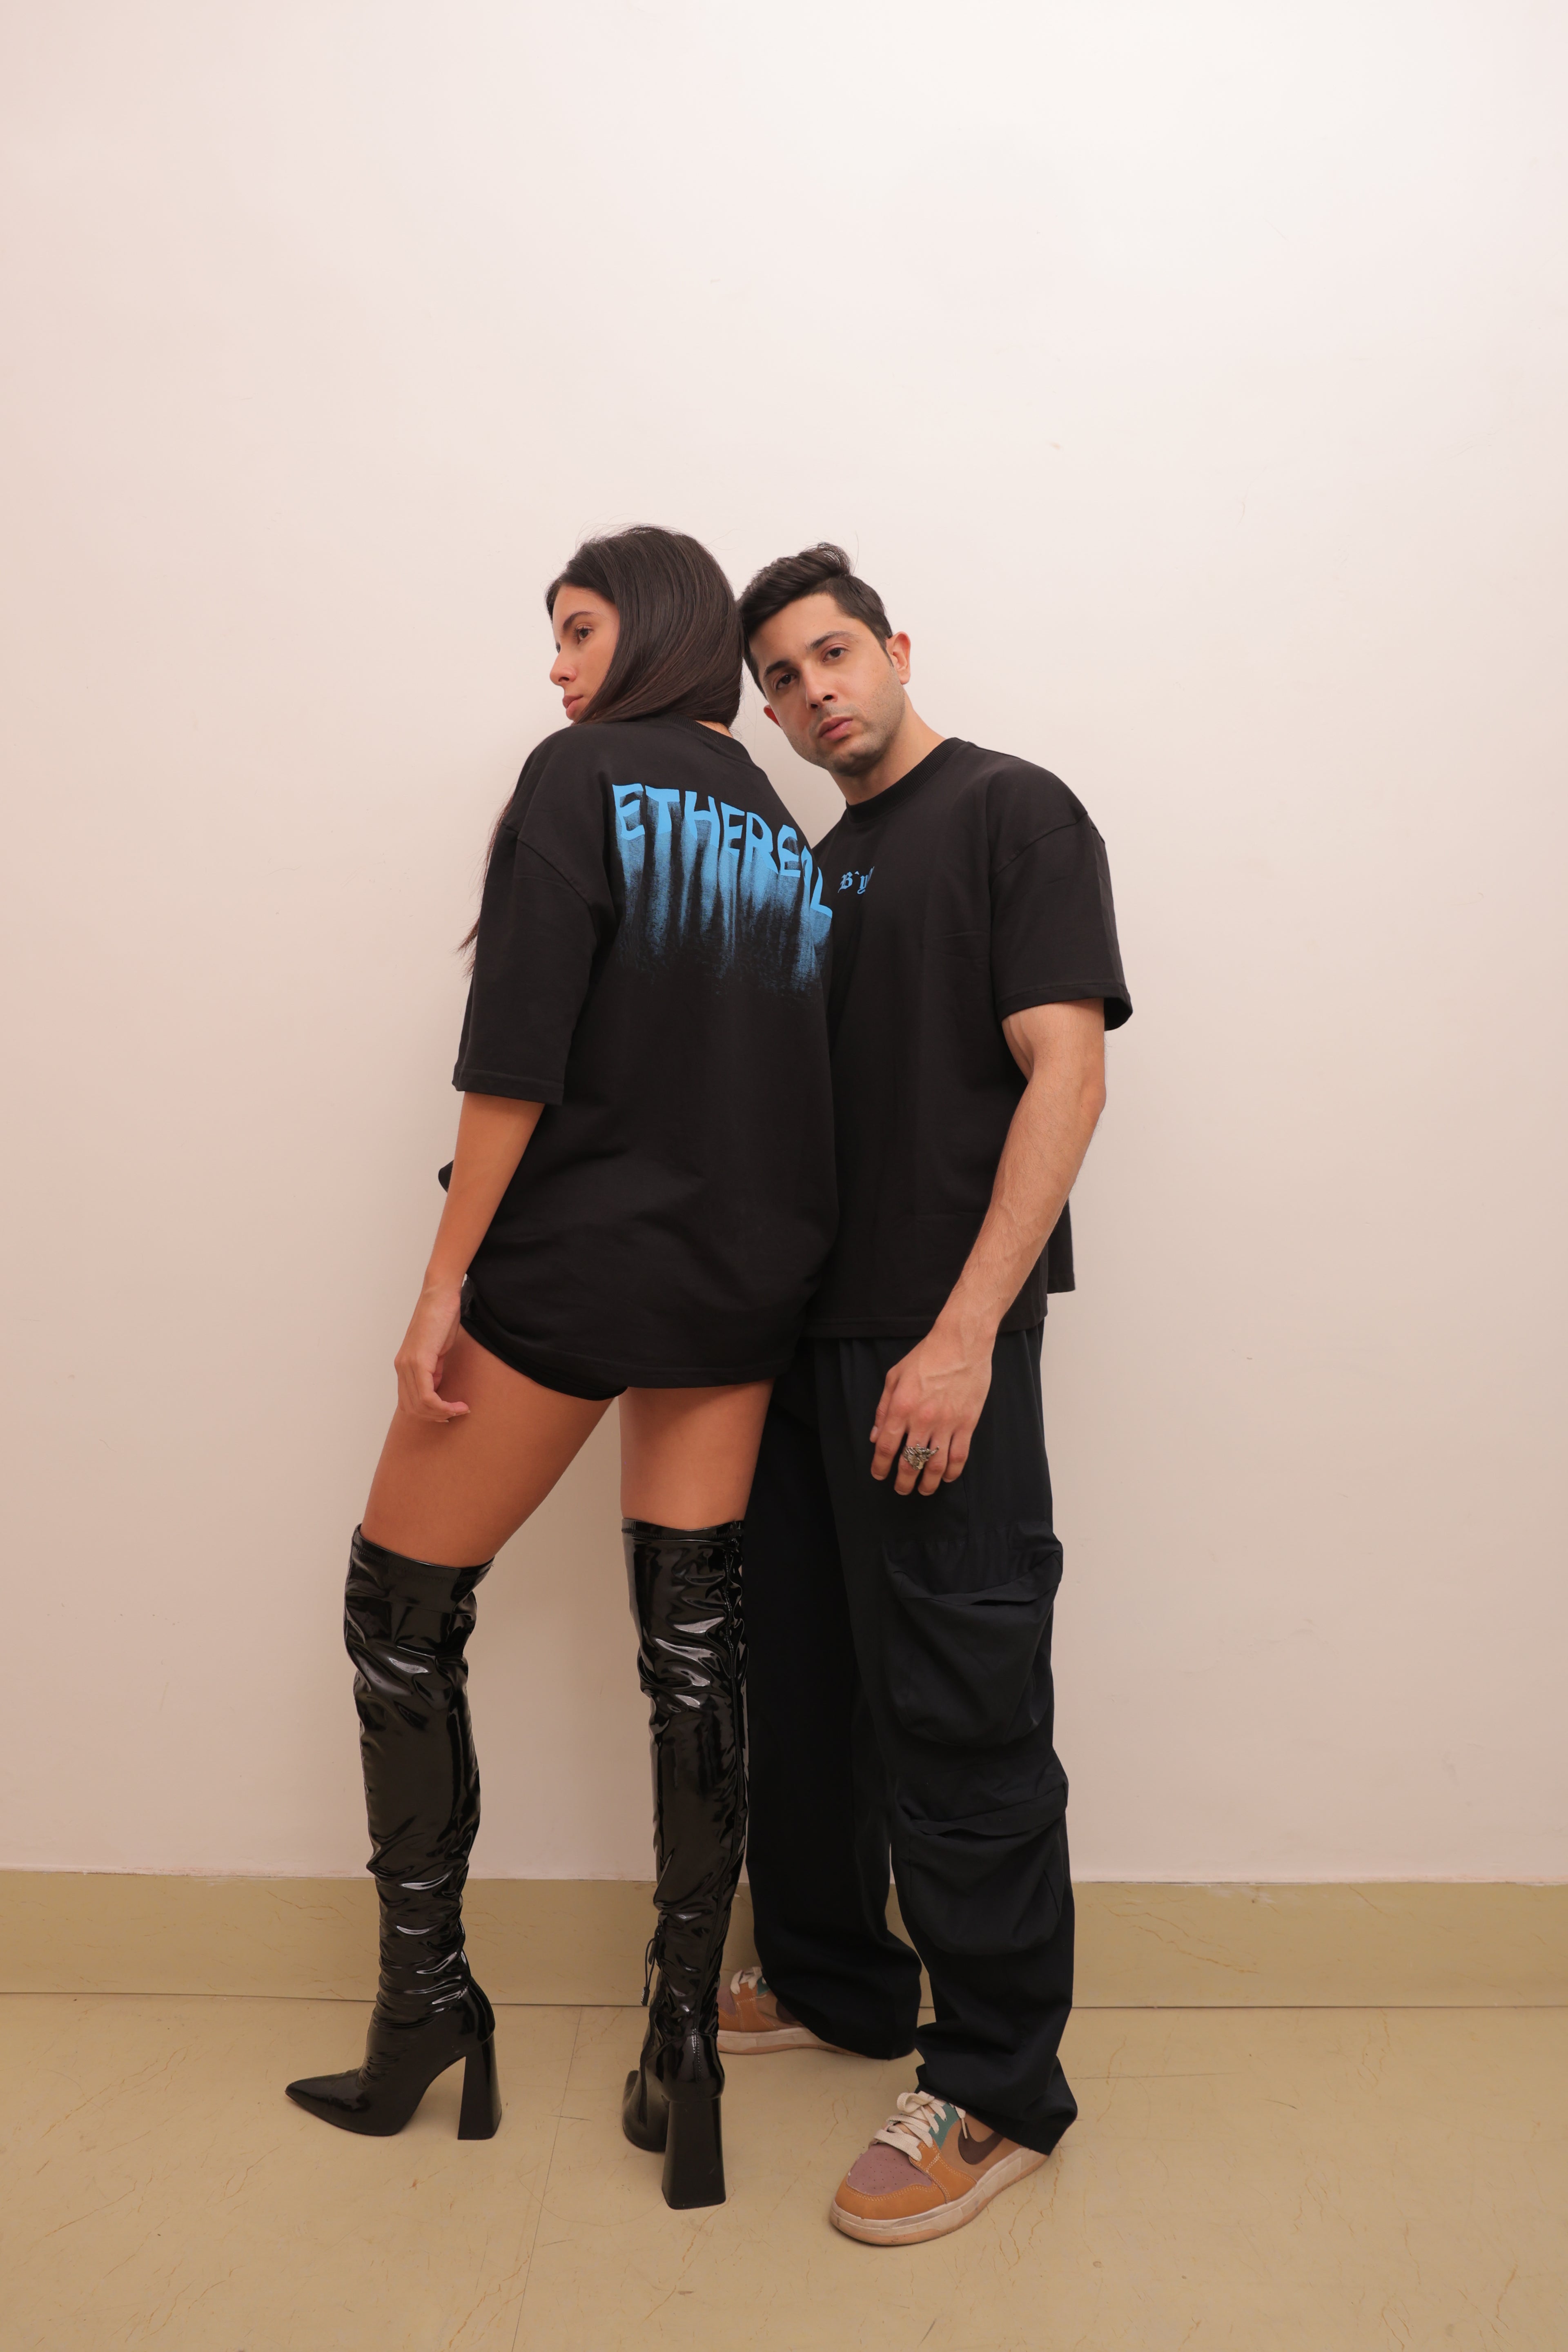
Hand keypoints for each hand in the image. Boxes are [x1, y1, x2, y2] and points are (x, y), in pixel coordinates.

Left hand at [394, 1282, 468, 1423]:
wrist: (440, 1296)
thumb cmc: (442, 1318)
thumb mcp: (437, 1350)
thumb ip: (433, 1369)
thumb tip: (435, 1389)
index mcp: (404, 1365)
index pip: (409, 1402)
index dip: (429, 1413)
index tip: (450, 1412)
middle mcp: (401, 1367)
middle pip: (412, 1409)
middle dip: (435, 1417)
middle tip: (456, 1413)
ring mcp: (408, 1365)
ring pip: (419, 1405)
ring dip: (442, 1413)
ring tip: (461, 1409)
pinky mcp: (419, 1361)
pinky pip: (427, 1395)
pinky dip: (444, 1405)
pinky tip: (459, 1405)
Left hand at [869, 1320, 993, 1494]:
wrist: (961, 1343)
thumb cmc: (926, 1356)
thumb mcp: (894, 1377)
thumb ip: (883, 1407)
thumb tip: (875, 1435)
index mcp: (901, 1407)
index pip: (886, 1446)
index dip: (880, 1466)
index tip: (879, 1475)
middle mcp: (922, 1420)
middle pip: (910, 1462)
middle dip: (903, 1481)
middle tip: (901, 1489)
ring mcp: (946, 1423)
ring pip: (936, 1465)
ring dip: (928, 1483)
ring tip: (923, 1490)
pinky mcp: (967, 1424)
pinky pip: (959, 1456)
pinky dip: (953, 1473)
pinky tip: (947, 1478)